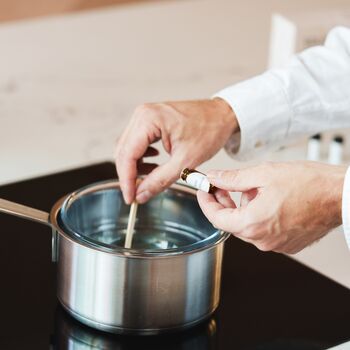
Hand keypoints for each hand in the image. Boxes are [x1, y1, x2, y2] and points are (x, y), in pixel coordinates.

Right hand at [115, 99, 237, 203]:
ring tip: (152, 176)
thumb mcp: (185, 161)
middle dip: (129, 174)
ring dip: (136, 166)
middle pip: (124, 151)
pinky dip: (142, 156)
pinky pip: (137, 141)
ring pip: (129, 147)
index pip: (127, 155)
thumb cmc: (209, 131)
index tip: (130, 198)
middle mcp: (142, 114)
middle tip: (138, 193)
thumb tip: (140, 195)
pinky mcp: (150, 119)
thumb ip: (159, 180)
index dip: (126, 180)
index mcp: (149, 120)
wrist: (222, 115)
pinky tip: (155, 162)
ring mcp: (145, 115)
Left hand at [197, 161, 345, 253]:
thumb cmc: (309, 184)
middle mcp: (262, 240)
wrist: (339, 195)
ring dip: (243, 207)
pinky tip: (267, 200)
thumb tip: (214, 178)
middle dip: (224, 202)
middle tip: (224, 185)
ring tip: (255, 189)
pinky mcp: (286, 244)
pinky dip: (258, 215)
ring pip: (247, 225)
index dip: (205, 201)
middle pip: (231, 222)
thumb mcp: (263, 174)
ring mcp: (275, 245)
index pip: (216, 217)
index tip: (203, 190)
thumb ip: (232, 179)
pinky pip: (262, 231)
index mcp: (253, 223)